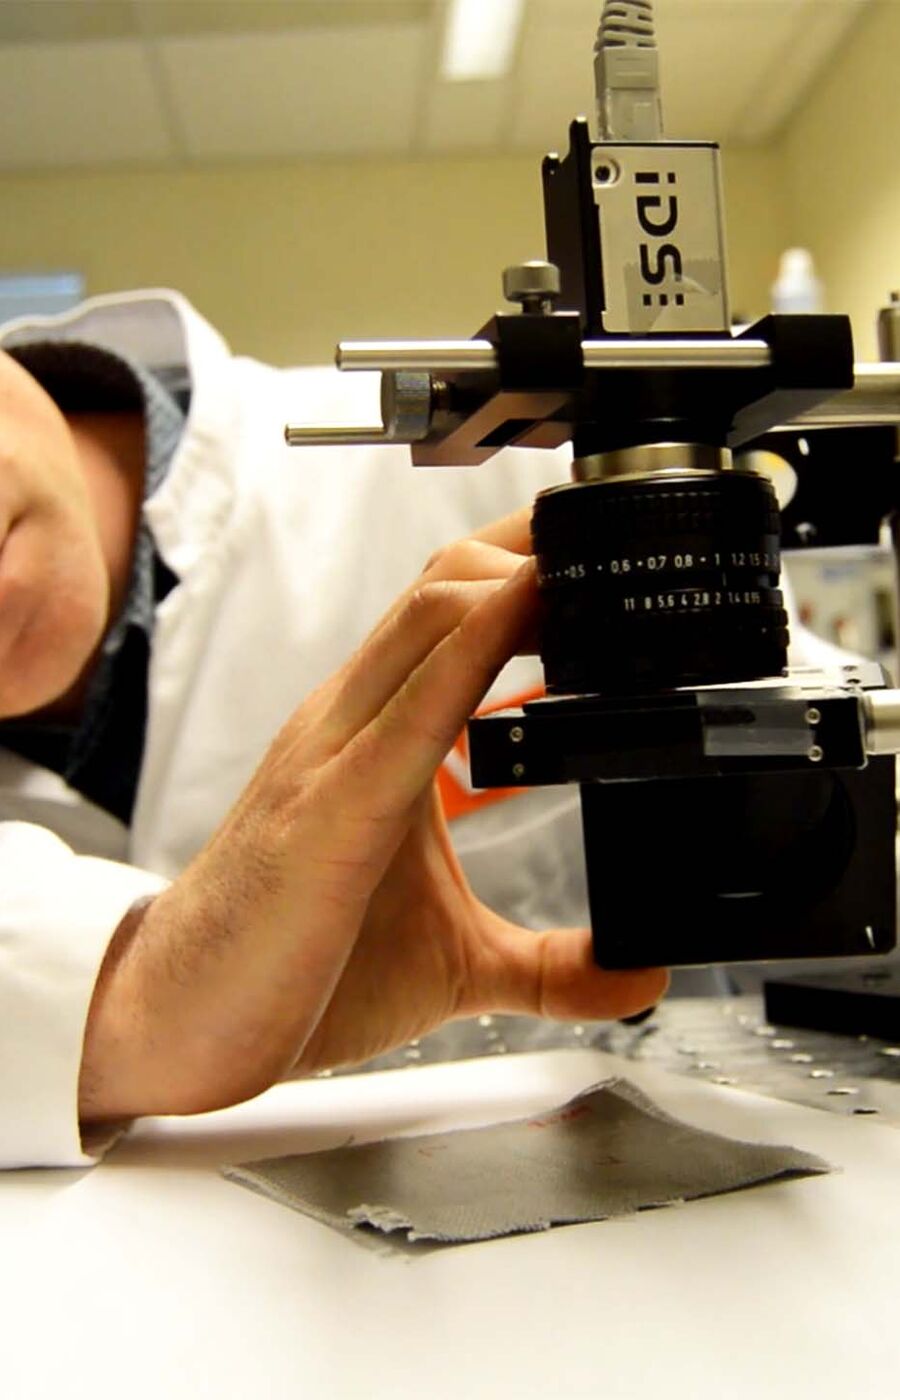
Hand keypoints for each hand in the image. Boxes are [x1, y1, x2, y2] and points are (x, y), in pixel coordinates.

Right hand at [80, 510, 666, 1120]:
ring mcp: (336, 753)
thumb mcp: (453, 963)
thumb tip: (638, 979)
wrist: (181, 1024)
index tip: (613, 557)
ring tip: (601, 568)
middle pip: (448, 582)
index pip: (453, 610)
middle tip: (626, 549)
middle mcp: (352, 722)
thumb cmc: (295, 972)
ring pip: (431, 615)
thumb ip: (547, 966)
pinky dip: (477, 645)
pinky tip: (530, 608)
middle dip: (540, 545)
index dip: (533, 564)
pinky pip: (413, 704)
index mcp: (375, 737)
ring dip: (518, 579)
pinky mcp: (332, 809)